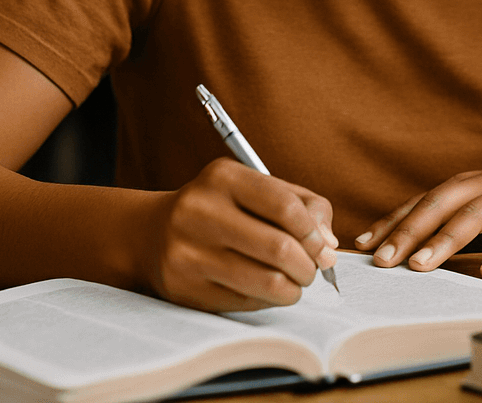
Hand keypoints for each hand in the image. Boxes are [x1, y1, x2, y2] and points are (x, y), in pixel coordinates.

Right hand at [141, 158, 337, 311]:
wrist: (153, 233)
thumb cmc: (221, 208)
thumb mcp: (258, 189)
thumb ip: (304, 206)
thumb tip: (328, 247)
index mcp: (223, 178)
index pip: (285, 207)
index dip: (313, 232)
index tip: (322, 246)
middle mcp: (200, 212)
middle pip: (279, 248)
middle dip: (309, 266)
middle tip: (313, 269)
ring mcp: (189, 253)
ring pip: (267, 282)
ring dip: (294, 288)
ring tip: (295, 281)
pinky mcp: (185, 288)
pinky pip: (247, 303)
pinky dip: (267, 299)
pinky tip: (265, 288)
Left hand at [356, 146, 481, 280]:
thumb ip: (452, 217)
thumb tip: (409, 243)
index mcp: (465, 185)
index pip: (420, 203)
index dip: (391, 222)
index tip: (362, 245)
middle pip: (439, 206)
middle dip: (407, 232)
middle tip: (381, 260)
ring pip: (474, 217)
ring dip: (445, 240)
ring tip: (421, 265)